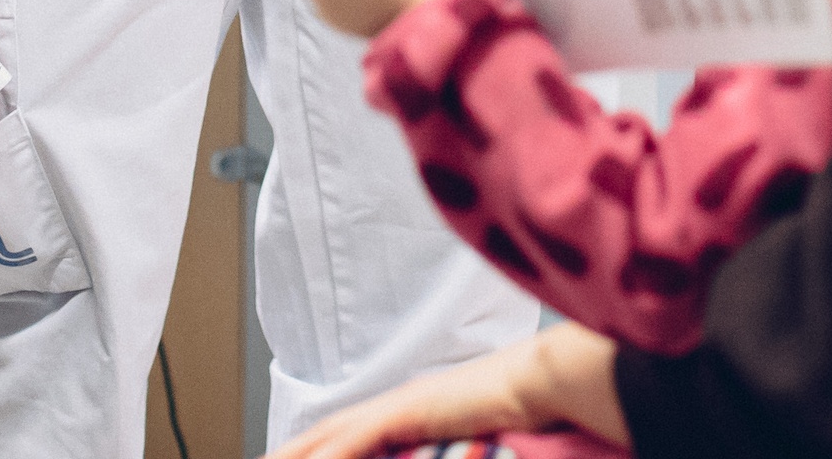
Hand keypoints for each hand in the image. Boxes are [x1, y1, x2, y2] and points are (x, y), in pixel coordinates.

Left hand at [264, 326, 630, 458]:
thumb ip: (437, 449)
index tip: (286, 456)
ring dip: (297, 453)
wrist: (545, 380)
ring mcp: (400, 404)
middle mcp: (396, 405)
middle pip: (326, 434)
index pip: (344, 437)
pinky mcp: (409, 408)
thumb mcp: (468, 442)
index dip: (309, 449)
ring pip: (330, 438)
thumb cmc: (523, 411)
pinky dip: (331, 454)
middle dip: (290, 452)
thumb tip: (434, 451)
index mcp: (408, 413)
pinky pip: (358, 438)